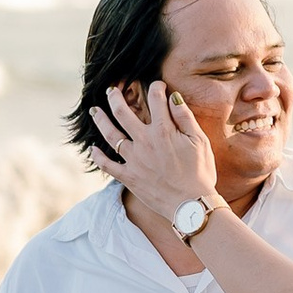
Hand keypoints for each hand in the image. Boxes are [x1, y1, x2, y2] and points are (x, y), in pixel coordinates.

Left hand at [90, 77, 219, 222]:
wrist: (191, 206)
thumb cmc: (200, 173)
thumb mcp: (200, 141)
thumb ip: (185, 117)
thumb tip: (174, 97)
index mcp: (163, 130)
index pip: (156, 100)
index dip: (156, 88)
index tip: (157, 85)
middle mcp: (144, 141)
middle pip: (123, 113)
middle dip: (115, 97)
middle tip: (111, 90)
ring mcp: (133, 159)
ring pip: (110, 134)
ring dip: (100, 120)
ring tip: (94, 111)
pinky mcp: (128, 176)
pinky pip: (108, 165)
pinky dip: (98, 157)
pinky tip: (93, 149)